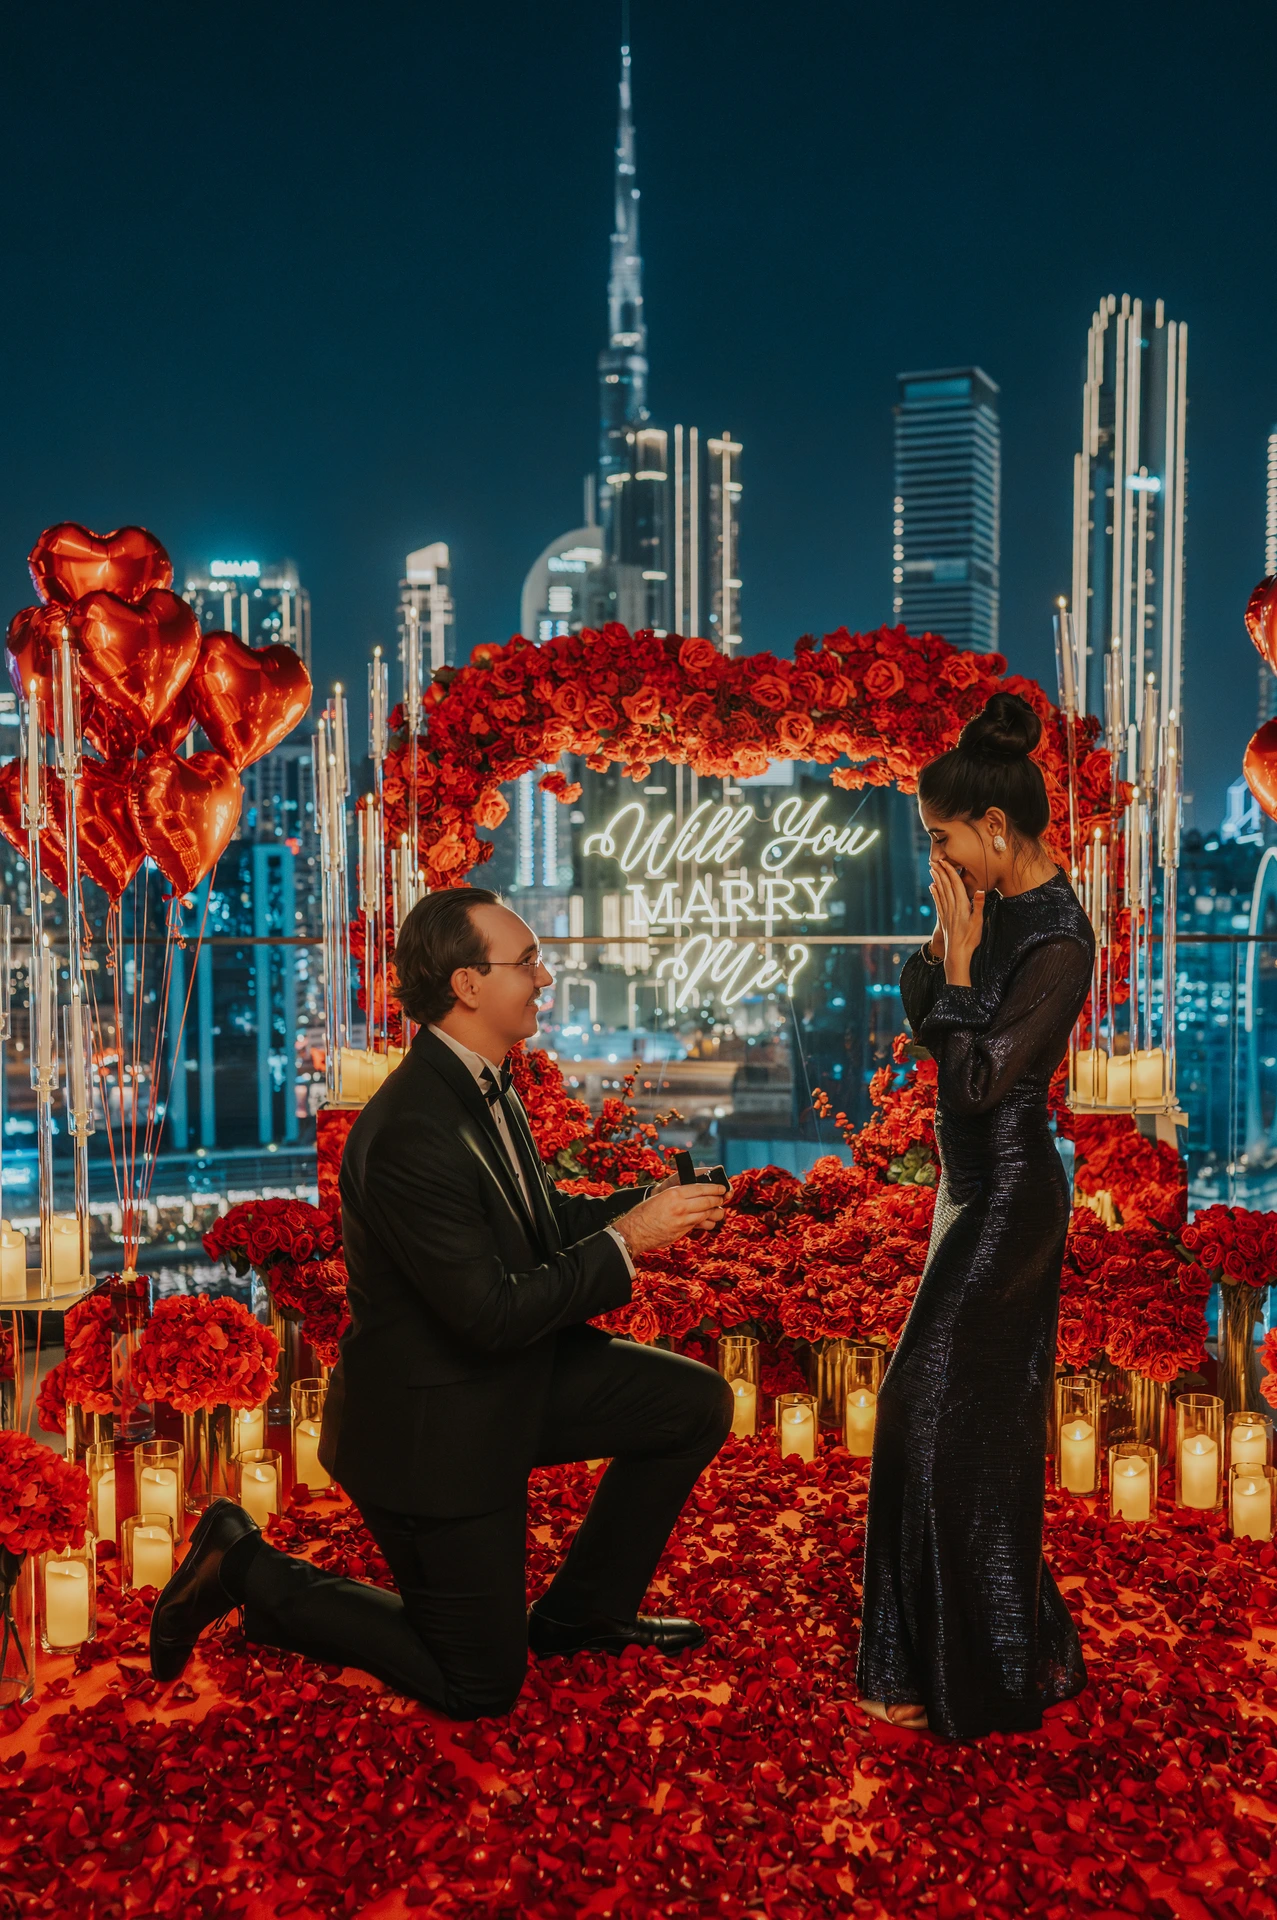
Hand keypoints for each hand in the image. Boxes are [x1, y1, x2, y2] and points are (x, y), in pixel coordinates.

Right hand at [614, 1183, 726, 1255]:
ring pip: (706, 1214)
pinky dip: (705, 1221)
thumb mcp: (662, 1197)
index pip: (701, 1188)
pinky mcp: (682, 1231)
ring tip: (717, 1209)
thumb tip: (696, 1194)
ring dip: (714, 1212)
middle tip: (723, 1198)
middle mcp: (680, 1206)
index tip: (722, 1188)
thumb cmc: (645, 1212)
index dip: (714, 1188)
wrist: (635, 1231)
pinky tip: (707, 1219)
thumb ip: (679, 1195)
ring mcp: (683, 1220)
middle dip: (718, 1199)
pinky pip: (699, 1224)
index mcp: (674, 1193)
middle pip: (708, 1201)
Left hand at [929, 854, 983, 985]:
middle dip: (941, 872)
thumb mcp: (978, 922)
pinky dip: (935, 893)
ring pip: (940, 892)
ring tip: (932, 870)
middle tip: (935, 860)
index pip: (955, 885)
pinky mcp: (943, 918)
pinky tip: (932, 887)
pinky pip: (938, 902)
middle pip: (946, 886)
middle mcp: (952, 907)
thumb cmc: (970, 939)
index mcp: (962, 905)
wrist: (957, 953)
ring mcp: (946, 912)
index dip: (950, 872)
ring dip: (937, 880)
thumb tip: (981, 891)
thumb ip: (979, 905)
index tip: (945, 861)